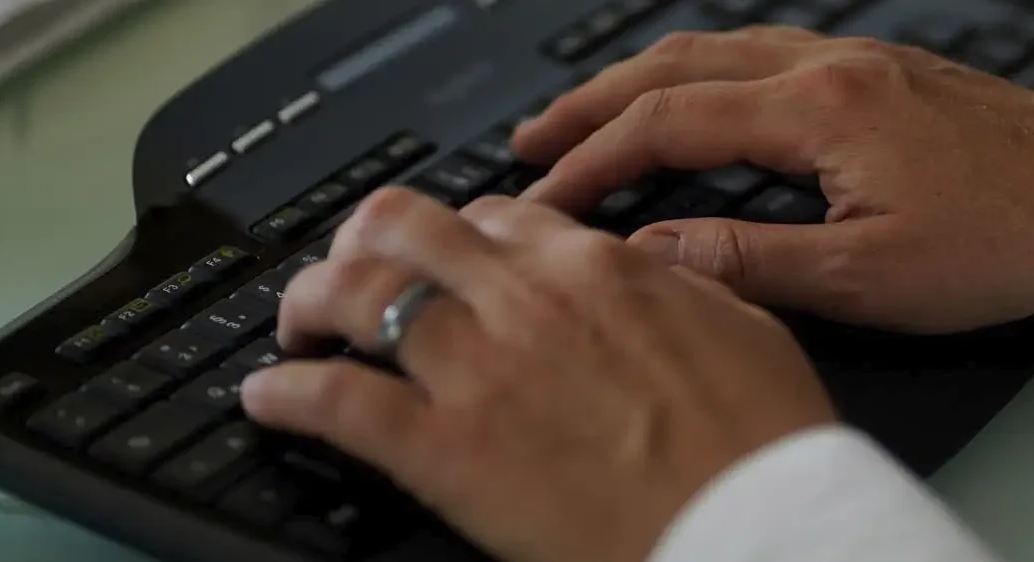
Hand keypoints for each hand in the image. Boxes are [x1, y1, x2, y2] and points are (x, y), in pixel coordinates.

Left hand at [240, 188, 836, 561]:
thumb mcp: (741, 324)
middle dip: (365, 242)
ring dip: (312, 303)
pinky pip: (336, 401)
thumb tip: (649, 269)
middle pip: (405, 229)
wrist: (758, 522)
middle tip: (352, 271)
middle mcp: (525, 299)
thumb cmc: (763, 441)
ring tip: (299, 328)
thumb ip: (675, 285)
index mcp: (598, 267)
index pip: (497, 214)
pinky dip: (288, 395)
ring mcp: (478, 369)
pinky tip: (270, 399)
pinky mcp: (444, 449)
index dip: (459, 232)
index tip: (449, 255)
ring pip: (354, 294)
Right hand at [514, 26, 1033, 331]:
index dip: (593, 162)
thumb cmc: (1013, 240)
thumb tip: (655, 255)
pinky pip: (770, 54)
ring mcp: (865, 60)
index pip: (669, 124)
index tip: (542, 196)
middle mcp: (836, 65)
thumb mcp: (872, 278)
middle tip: (535, 140)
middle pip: (681, 65)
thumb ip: (753, 263)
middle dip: (596, 103)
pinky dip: (710, 76)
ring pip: (723, 49)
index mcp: (823, 109)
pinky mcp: (890, 72)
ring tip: (597, 118)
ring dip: (648, 82)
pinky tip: (706, 102)